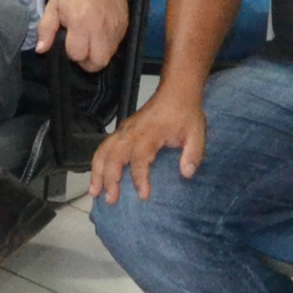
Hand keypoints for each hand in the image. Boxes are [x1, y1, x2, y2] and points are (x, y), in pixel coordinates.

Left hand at [32, 0, 128, 70]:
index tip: (68, 42)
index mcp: (80, 24)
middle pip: (97, 63)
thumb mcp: (54, 4)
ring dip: (98, 54)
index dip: (70, 52)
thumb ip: (46, 29)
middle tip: (81, 51)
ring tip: (90, 43)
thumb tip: (41, 50)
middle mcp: (100, 30)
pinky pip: (117, 45)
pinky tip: (100, 34)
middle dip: (87, 62)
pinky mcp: (124, 26)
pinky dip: (108, 45)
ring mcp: (114, 29)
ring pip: (109, 56)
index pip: (77, 55)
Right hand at [91, 88, 203, 202]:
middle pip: (114, 156)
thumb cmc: (185, 113)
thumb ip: (193, 154)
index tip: (143, 195)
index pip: (140, 158)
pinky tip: (96, 177)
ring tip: (94, 192)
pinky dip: (97, 162)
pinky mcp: (121, 130)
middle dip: (110, 179)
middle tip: (111, 200)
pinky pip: (103, 147)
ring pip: (103, 151)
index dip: (140, 178)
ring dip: (97, 172)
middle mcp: (132, 132)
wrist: (176, 92)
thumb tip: (186, 174)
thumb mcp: (197, 132)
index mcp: (150, 133)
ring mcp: (124, 130)